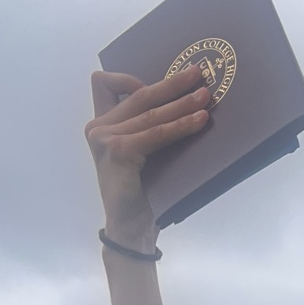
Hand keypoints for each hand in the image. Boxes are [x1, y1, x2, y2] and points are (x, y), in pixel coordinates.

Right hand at [85, 67, 209, 248]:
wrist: (131, 230)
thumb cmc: (142, 194)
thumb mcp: (140, 154)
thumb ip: (144, 129)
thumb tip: (181, 101)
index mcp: (100, 125)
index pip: (104, 84)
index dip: (128, 77)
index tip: (159, 82)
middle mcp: (97, 128)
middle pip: (138, 94)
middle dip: (172, 84)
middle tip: (198, 74)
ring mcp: (104, 138)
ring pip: (151, 113)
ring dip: (183, 104)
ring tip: (206, 98)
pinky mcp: (117, 151)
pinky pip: (156, 133)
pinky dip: (180, 126)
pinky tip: (199, 122)